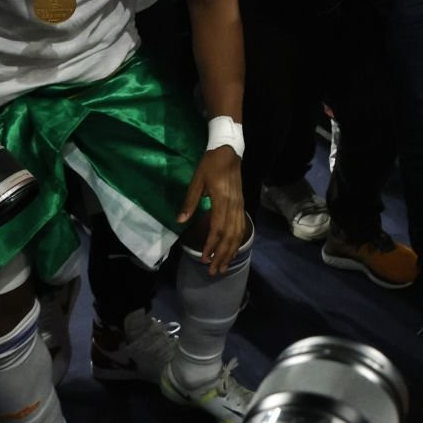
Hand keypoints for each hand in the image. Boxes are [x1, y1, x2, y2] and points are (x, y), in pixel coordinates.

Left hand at [178, 145, 244, 275]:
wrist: (228, 151)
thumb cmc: (210, 165)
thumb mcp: (196, 180)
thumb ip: (190, 201)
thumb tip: (180, 221)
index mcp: (222, 200)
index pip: (218, 228)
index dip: (211, 245)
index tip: (204, 258)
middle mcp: (234, 205)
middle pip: (230, 235)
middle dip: (222, 255)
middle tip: (214, 271)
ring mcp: (240, 205)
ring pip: (238, 233)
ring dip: (231, 251)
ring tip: (224, 266)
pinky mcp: (241, 204)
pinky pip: (241, 226)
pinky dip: (237, 241)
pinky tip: (233, 249)